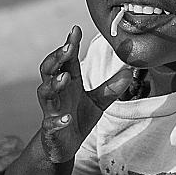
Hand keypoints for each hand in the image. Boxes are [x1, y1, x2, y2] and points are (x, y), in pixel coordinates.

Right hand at [38, 25, 132, 162]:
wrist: (64, 145)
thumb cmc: (78, 117)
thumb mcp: (98, 101)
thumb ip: (112, 87)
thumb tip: (130, 71)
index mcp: (68, 82)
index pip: (66, 59)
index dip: (69, 44)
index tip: (75, 29)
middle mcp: (56, 92)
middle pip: (49, 70)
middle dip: (56, 58)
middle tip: (67, 48)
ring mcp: (51, 110)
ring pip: (45, 93)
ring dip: (53, 84)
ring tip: (64, 77)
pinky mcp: (50, 129)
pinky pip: (51, 123)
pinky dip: (58, 120)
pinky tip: (67, 118)